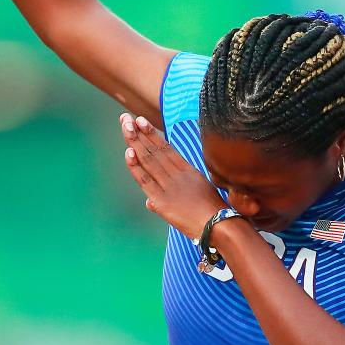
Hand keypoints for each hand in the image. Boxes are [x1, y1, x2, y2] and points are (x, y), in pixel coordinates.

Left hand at [119, 113, 225, 238]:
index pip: (166, 148)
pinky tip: (129, 152)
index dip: (152, 134)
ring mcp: (169, 187)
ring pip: (149, 161)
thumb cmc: (213, 211)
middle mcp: (178, 175)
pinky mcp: (162, 201)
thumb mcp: (199, 193)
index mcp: (188, 170)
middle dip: (138, 133)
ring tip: (125, 127)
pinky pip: (146, 181)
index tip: (141, 120)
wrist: (219, 226)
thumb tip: (150, 200)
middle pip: (154, 150)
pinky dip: (136, 167)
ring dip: (135, 143)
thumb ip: (176, 192)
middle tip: (125, 119)